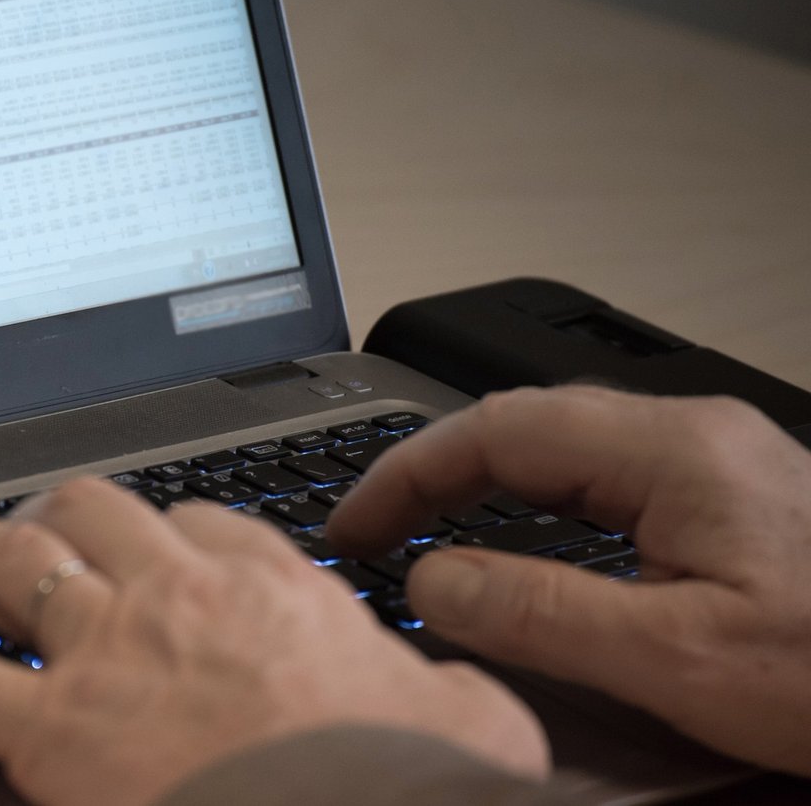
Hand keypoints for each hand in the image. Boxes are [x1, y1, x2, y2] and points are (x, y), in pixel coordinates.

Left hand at [0, 476, 547, 805]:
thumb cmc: (416, 784)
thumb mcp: (469, 721)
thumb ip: (444, 685)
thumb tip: (453, 692)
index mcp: (275, 588)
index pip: (204, 525)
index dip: (166, 534)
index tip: (152, 551)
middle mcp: (180, 596)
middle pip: (94, 511)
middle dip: (47, 510)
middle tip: (14, 528)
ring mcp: (107, 652)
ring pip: (7, 560)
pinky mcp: (50, 730)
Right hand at [329, 386, 810, 776]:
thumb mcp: (679, 659)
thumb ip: (541, 612)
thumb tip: (432, 579)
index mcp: (672, 451)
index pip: (495, 431)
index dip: (406, 475)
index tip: (355, 528)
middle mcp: (689, 434)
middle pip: (518, 420)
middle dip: (429, 470)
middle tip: (369, 530)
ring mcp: (710, 456)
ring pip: (556, 440)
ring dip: (476, 478)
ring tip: (417, 528)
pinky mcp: (724, 491)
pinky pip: (598, 469)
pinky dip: (529, 496)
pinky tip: (512, 533)